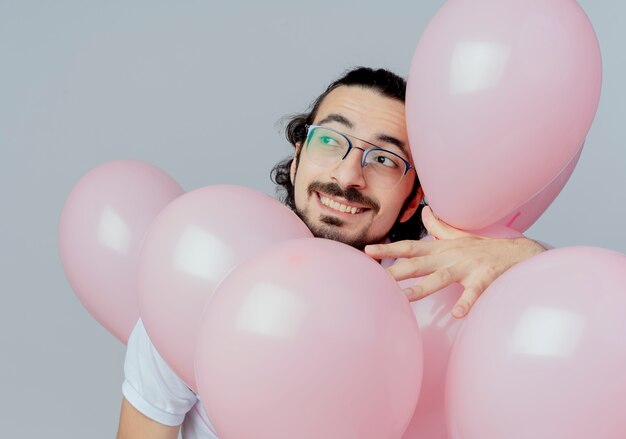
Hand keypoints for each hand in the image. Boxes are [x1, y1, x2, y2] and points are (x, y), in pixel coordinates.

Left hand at [364, 206, 545, 317]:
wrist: (520, 253)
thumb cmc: (486, 249)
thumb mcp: (460, 236)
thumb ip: (440, 227)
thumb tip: (425, 211)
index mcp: (442, 250)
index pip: (410, 248)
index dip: (389, 249)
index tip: (367, 251)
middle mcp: (450, 257)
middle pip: (419, 264)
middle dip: (396, 269)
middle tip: (375, 277)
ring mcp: (468, 267)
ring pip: (441, 278)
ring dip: (423, 288)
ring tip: (404, 298)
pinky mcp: (485, 279)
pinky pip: (475, 292)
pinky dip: (467, 302)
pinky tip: (457, 314)